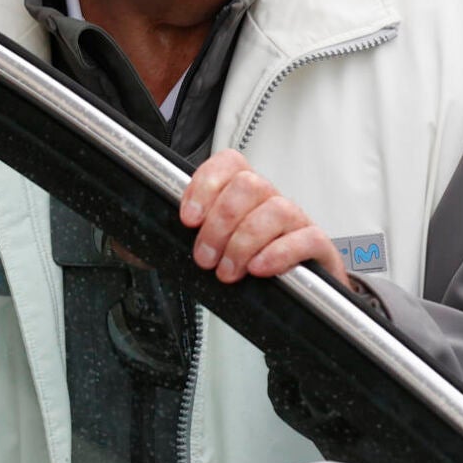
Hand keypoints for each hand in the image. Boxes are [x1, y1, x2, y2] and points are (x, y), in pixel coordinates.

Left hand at [179, 149, 350, 288]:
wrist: (301, 299)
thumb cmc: (251, 271)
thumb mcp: (213, 252)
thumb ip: (182, 242)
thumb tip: (143, 245)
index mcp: (245, 196)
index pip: (229, 164)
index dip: (206, 184)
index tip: (189, 218)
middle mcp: (272, 202)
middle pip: (250, 185)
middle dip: (220, 223)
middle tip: (205, 257)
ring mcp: (297, 222)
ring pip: (276, 209)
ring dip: (244, 242)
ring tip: (229, 271)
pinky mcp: (319, 247)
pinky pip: (306, 238)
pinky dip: (279, 253)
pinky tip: (259, 269)